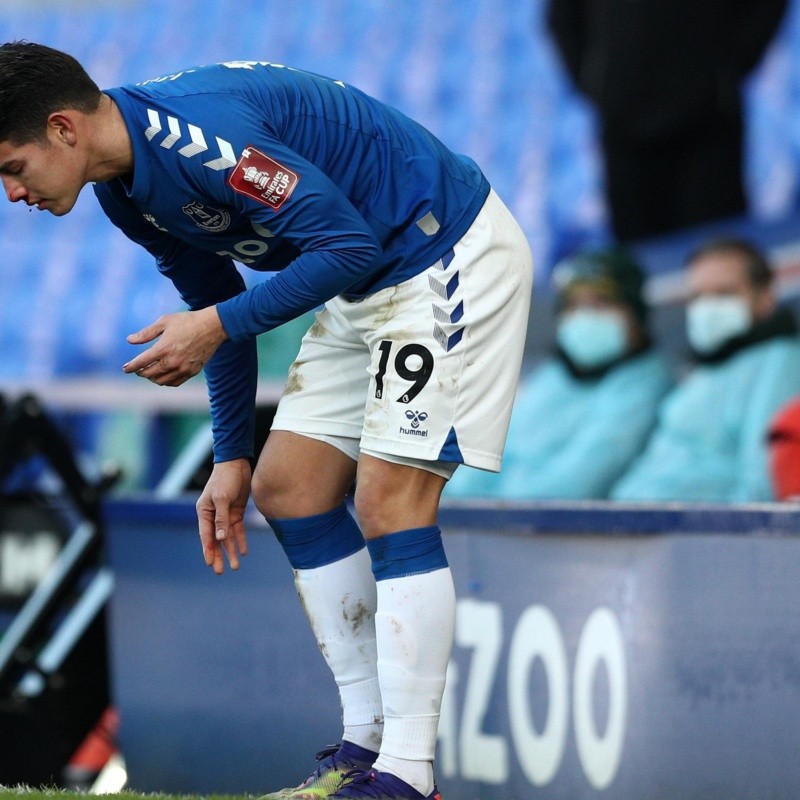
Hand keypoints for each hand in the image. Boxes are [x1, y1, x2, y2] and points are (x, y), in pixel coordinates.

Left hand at [123, 306, 226, 385]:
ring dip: (152, 378)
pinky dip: (166, 381)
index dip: (130, 367)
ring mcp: (183, 368)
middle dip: (140, 372)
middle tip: (137, 369)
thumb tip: (130, 340)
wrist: (212, 327)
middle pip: (149, 374)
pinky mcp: (192, 372)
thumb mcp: (164, 322)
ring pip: (161, 381)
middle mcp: (172, 361)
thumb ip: (146, 333)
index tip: (125, 368)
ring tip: (150, 372)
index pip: (141, 362)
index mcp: (163, 348)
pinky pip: (174, 382)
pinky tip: (163, 376)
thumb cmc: (187, 321)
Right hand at [196, 458, 250, 574]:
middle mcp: (213, 515)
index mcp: (204, 512)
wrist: (238, 463)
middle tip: (219, 572)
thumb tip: (220, 537)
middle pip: (216, 540)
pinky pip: (238, 529)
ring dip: (231, 551)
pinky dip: (240, 540)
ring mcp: (225, 514)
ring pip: (227, 537)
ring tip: (235, 566)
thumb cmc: (225, 478)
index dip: (208, 550)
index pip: (206, 535)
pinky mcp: (236, 511)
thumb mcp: (222, 498)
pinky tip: (243, 551)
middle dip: (218, 556)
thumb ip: (221, 518)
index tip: (209, 563)